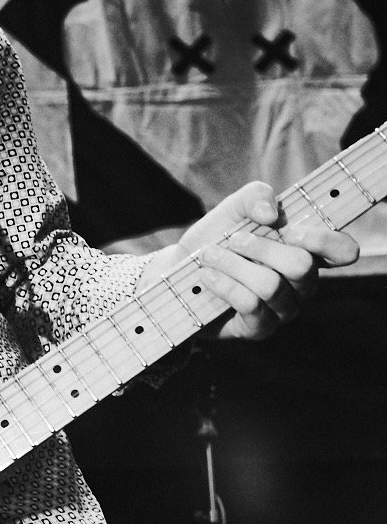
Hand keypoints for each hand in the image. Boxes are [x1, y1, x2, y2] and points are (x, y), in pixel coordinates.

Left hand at [142, 180, 358, 340]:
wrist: (179, 269)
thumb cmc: (217, 237)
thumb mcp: (234, 207)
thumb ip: (256, 196)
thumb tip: (271, 213)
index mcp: (308, 251)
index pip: (344, 251)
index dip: (325, 241)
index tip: (291, 230)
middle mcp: (304, 283)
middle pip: (301, 266)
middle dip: (261, 248)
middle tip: (232, 239)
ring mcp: (284, 308)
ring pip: (270, 286)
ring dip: (234, 265)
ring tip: (209, 256)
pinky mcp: (260, 328)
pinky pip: (249, 305)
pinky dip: (224, 285)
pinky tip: (207, 276)